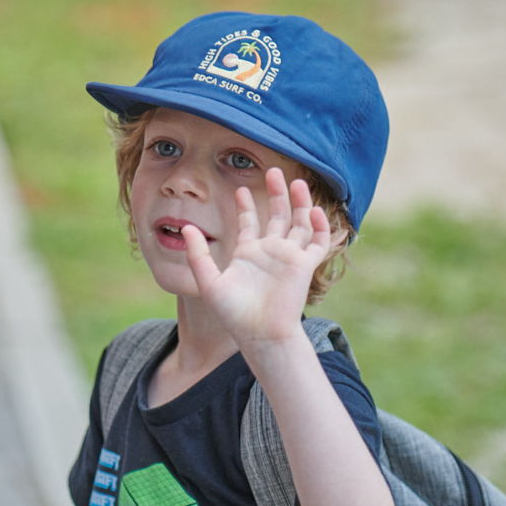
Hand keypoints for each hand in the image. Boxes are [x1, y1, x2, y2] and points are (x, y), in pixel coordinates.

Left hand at [182, 167, 329, 348]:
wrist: (260, 334)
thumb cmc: (234, 314)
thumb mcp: (209, 282)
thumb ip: (198, 255)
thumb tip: (185, 227)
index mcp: (248, 254)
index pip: (249, 223)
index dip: (246, 205)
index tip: (240, 188)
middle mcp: (270, 252)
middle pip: (277, 216)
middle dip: (276, 193)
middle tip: (274, 171)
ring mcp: (288, 258)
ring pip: (299, 223)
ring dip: (300, 203)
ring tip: (298, 182)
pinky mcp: (304, 266)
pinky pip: (317, 242)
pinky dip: (319, 226)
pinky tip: (315, 210)